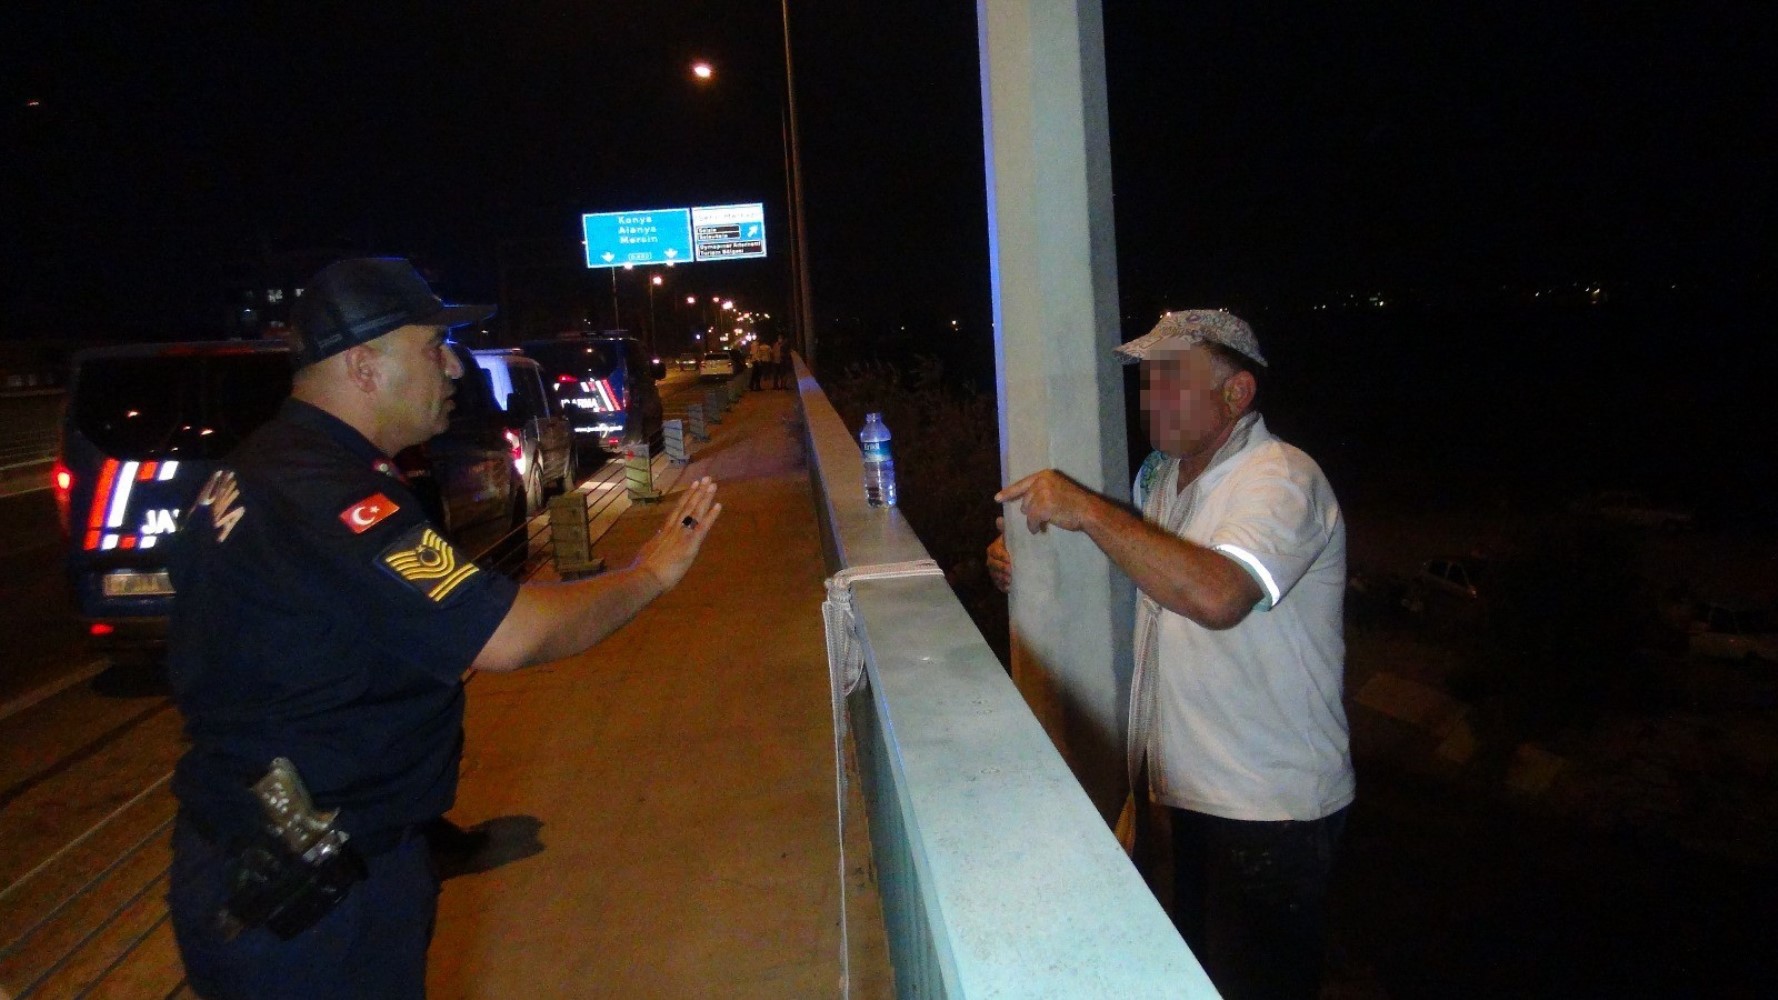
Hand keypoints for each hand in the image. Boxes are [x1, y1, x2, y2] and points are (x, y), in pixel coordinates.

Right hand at [634, 477, 720, 591]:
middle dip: (697, 492)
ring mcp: (682, 535)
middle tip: (705, 479)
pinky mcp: (690, 544)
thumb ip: (655, 543)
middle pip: (687, 506)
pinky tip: (718, 505)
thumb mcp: (648, 552)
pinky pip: (703, 526)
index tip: (692, 486)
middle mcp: (673, 529)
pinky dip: (711, 515)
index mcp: (664, 532)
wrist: (643, 577)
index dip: (685, 498)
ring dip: (704, 497)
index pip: (677, 511)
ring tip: (712, 484)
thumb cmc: (643, 571)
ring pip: (694, 512)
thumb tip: (657, 536)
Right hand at [986, 517, 1010, 593]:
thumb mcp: (1012, 536)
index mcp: (993, 549)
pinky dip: (1004, 587)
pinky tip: (1010, 587)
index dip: (1001, 556)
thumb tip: (999, 519)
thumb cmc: (1014, 545)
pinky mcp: (999, 582)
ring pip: (996, 576)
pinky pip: (999, 585)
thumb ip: (1007, 529)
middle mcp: (991, 561)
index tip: (1010, 559)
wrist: (1019, 558)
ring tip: (1012, 580)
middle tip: (1012, 571)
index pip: (994, 552)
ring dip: (1003, 579)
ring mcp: (994, 572)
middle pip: (994, 566)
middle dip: (1002, 569)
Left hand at [995, 469, 1098, 534]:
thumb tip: (1023, 503)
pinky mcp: (1044, 506)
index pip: (1022, 484)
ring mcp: (1043, 493)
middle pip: (1025, 500)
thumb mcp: (1057, 489)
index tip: (997, 498)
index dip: (1008, 492)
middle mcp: (1042, 481)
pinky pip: (1031, 520)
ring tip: (1043, 522)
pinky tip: (1038, 529)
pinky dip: (1033, 526)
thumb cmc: (1074, 502)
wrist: (1088, 510)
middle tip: (1044, 515)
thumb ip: (1041, 491)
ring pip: (1027, 511)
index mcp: (1045, 475)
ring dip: (1033, 519)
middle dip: (1031, 510)